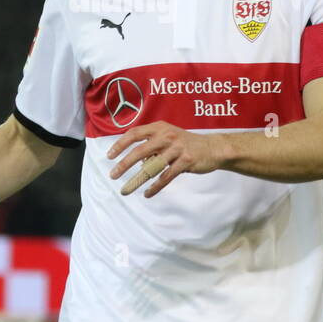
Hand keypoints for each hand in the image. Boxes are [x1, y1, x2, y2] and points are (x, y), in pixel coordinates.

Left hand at [106, 121, 224, 197]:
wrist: (213, 148)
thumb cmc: (186, 143)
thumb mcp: (168, 136)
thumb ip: (151, 144)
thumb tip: (133, 160)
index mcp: (160, 127)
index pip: (135, 133)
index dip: (120, 144)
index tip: (109, 155)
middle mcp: (167, 136)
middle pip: (140, 150)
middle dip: (124, 164)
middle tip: (113, 175)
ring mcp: (177, 148)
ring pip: (152, 167)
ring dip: (137, 180)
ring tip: (126, 190)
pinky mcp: (186, 161)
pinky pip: (166, 176)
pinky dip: (155, 187)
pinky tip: (147, 194)